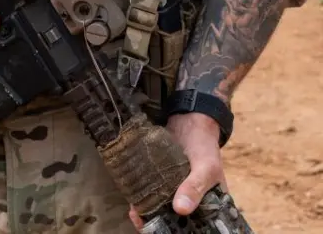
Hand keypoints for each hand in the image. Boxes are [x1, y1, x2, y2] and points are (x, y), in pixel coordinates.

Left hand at [129, 112, 226, 229]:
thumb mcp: (205, 167)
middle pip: (178, 224)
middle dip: (161, 227)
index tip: (166, 232)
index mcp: (210, 207)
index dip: (182, 232)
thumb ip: (194, 187)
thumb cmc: (204, 146)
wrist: (189, 122)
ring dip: (150, 216)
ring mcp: (177, 194)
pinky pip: (154, 197)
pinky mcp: (163, 183)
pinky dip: (145, 202)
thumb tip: (180, 209)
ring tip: (136, 214)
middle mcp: (193, 204)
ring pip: (164, 213)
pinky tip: (134, 204)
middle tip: (143, 224)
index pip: (199, 228)